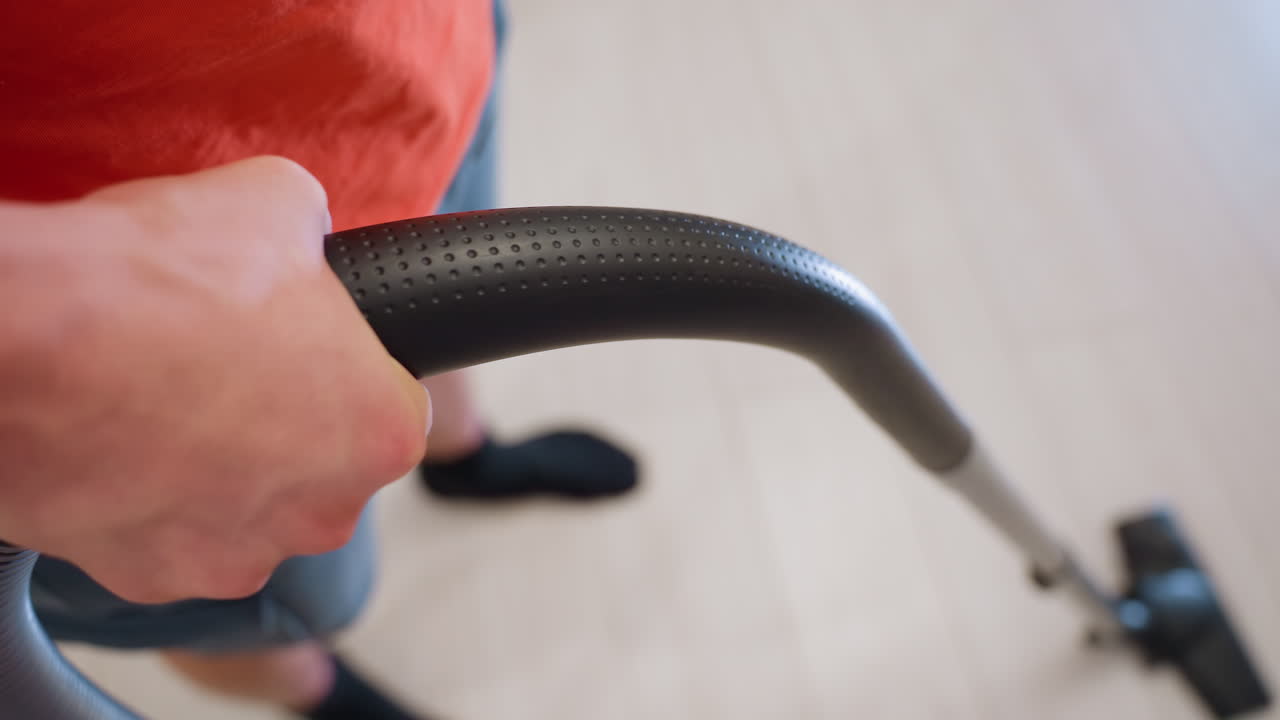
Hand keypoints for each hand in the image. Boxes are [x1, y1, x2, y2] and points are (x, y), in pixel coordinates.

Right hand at [0, 157, 429, 602]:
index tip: (308, 345)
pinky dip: (150, 497)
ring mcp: (238, 553)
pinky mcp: (154, 577)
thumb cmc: (159, 281)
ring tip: (161, 395)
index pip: (393, 403)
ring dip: (219, 464)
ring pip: (247, 505)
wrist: (21, 342)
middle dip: (284, 420)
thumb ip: (310, 233)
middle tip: (226, 364)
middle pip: (321, 463)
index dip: (348, 365)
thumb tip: (298, 227)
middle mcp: (323, 510)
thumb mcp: (274, 203)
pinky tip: (117, 438)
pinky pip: (171, 535)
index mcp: (380, 431)